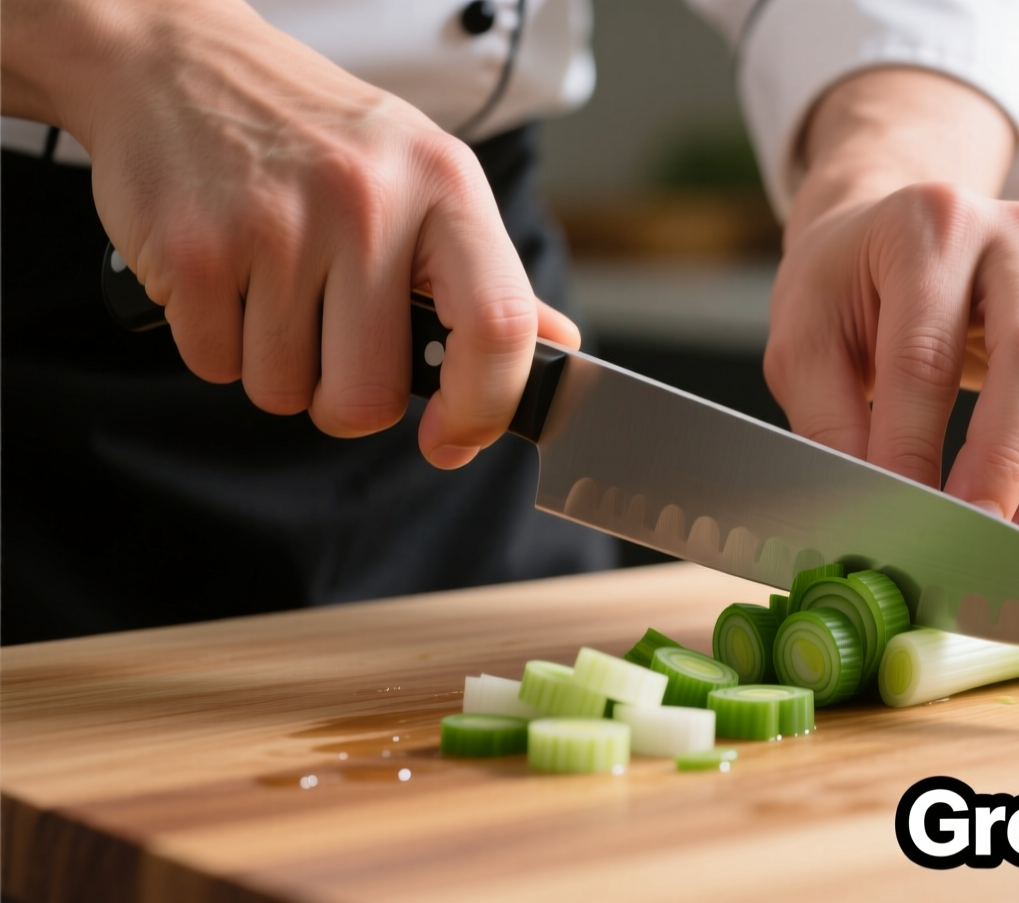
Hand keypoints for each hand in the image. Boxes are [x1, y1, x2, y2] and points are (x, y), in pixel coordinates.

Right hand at [0, 0, 579, 467]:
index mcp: (444, 185)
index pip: (499, 325)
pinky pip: (217, 366)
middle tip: (334, 343)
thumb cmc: (318, 136)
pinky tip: (227, 275)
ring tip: (275, 287)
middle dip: (345, 400)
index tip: (454, 439)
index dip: (485, 409)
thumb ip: (488, 275)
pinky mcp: (194, 251)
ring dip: (276, 366)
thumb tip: (556, 347)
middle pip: (369, 397)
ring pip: (284, 392)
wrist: (178, 63)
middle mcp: (367, 202)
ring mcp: (276, 225)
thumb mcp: (423, 177)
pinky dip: (217, 343)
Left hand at [765, 70, 1018, 544]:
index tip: (900, 518)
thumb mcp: (803, 342)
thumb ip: (828, 423)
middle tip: (977, 539)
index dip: (914, 445)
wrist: (891, 237)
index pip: (926, 353)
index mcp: (928, 226)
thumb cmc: (845, 289)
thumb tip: (869, 512)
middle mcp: (1015, 239)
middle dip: (1008, 463)